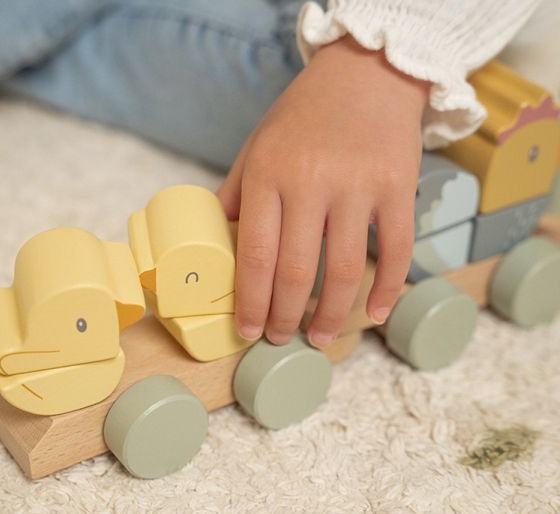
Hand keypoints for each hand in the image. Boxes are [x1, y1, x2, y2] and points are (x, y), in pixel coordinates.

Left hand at [218, 35, 429, 347]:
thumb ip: (236, 195)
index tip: (248, 331)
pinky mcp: (398, 188)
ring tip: (320, 337)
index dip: (251, 302)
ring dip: (331, 316)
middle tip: (280, 338)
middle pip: (296, 273)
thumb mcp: (257, 147)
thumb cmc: (304, 116)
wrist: (366, 73)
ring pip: (344, 271)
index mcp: (268, 175)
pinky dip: (386, 290)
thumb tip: (216, 241)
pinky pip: (396, 251)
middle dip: (285, 317)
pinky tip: (376, 314)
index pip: (255, 255)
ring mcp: (358, 186)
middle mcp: (311, 182)